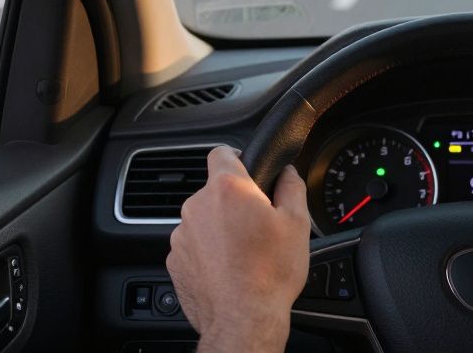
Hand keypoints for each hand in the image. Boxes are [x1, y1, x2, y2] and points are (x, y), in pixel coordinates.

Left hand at [166, 147, 311, 352]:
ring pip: (203, 220)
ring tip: (244, 252)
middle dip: (233, 203)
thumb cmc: (270, 273)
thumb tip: (287, 172)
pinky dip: (208, 252)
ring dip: (219, 229)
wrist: (243, 320)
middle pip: (214, 191)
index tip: (247, 170)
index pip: (221, 152)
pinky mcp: (174, 260)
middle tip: (257, 225)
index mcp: (227, 189)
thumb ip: (292, 186)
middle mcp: (197, 206)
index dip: (236, 158)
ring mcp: (181, 235)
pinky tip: (228, 268)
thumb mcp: (297, 223)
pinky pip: (193, 245)